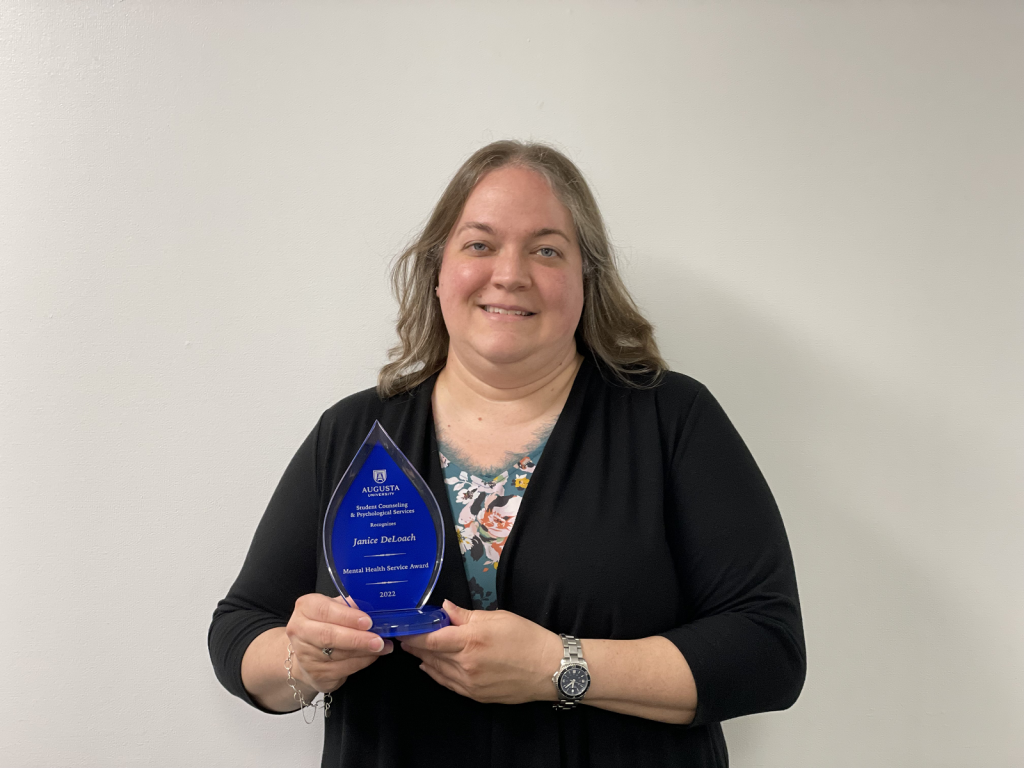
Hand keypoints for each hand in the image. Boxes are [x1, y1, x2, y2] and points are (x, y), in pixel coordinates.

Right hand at [285, 593, 393, 692]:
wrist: (306, 654)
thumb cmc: (324, 625)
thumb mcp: (335, 608)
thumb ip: (351, 606)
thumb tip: (374, 606)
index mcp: (305, 607)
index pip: (325, 610)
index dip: (348, 617)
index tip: (368, 621)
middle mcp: (300, 630)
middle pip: (329, 635)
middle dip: (357, 638)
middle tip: (378, 640)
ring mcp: (305, 655)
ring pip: (339, 654)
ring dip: (365, 651)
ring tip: (383, 646)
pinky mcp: (316, 674)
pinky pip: (343, 668)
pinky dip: (362, 662)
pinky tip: (373, 656)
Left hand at [399, 599, 560, 704]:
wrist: (549, 668)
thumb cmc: (526, 637)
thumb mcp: (497, 617)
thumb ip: (466, 615)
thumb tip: (444, 608)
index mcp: (470, 640)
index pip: (430, 639)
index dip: (413, 634)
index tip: (402, 629)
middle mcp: (465, 664)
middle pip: (431, 655)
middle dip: (415, 646)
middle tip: (404, 637)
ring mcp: (469, 683)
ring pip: (437, 670)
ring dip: (423, 659)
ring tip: (414, 650)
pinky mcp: (476, 695)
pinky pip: (448, 684)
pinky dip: (435, 674)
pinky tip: (429, 667)